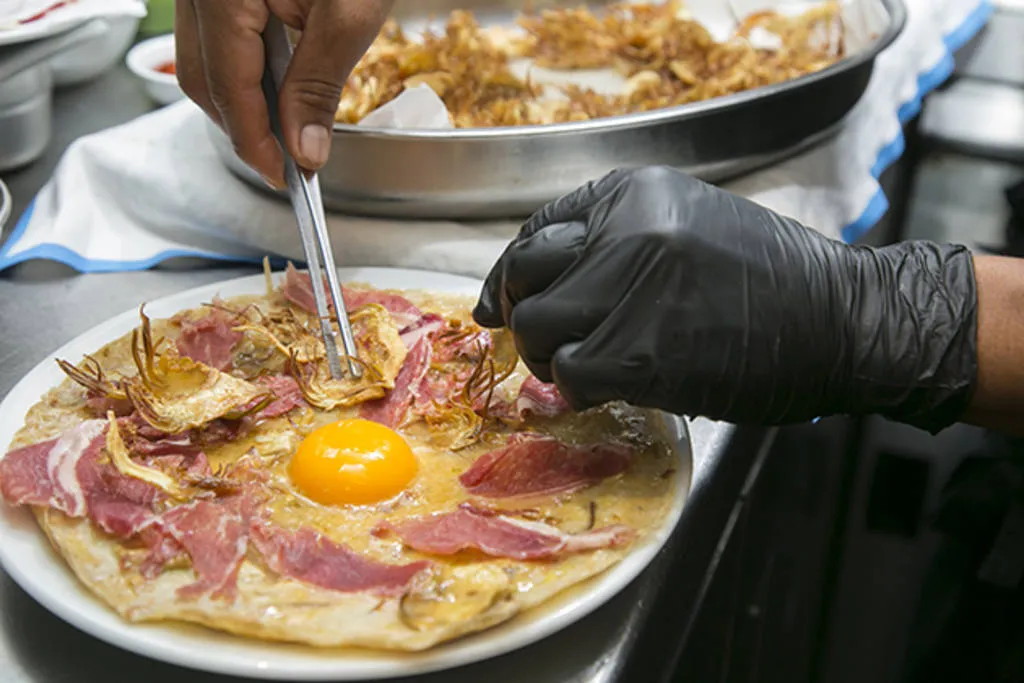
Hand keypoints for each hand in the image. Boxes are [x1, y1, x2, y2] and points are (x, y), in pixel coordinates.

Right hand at [175, 0, 391, 186]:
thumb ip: (319, 85)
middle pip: (202, 79)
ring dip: (243, 100)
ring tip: (291, 126)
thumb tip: (305, 150)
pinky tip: (281, 82)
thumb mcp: (349, 12)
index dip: (256, 144)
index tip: (287, 180)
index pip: (228, 90)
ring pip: (201, 59)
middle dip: (244, 127)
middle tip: (291, 160)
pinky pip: (213, 33)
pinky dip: (243, 67)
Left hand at [474, 166, 978, 431]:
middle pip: (525, 277)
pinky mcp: (639, 353)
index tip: (501, 302)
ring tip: (592, 365)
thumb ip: (613, 242)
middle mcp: (624, 230)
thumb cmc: (769, 280)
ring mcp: (630, 290)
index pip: (536, 230)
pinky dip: (580, 389)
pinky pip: (570, 374)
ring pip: (538, 329)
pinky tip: (614, 385)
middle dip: (525, 315)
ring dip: (553, 357)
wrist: (843, 319)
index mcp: (634, 192)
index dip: (511, 274)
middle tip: (549, 343)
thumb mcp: (688, 224)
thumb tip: (520, 288)